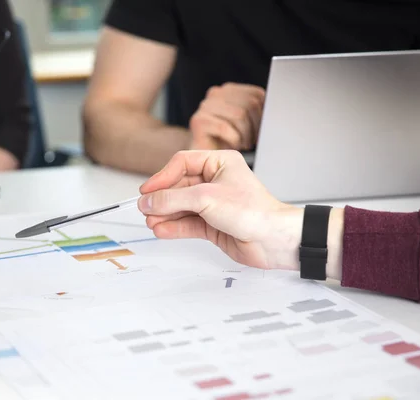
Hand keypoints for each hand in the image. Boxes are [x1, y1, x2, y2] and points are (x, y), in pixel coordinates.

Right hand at [138, 150, 302, 270]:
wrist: (273, 240)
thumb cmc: (254, 211)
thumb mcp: (206, 199)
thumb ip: (173, 199)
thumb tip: (149, 201)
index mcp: (219, 163)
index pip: (182, 164)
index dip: (162, 176)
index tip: (148, 191)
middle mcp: (216, 182)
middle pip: (179, 187)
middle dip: (162, 199)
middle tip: (145, 208)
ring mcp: (214, 204)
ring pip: (181, 207)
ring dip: (165, 215)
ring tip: (151, 222)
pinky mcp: (213, 224)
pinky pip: (187, 223)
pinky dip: (174, 227)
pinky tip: (162, 230)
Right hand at [189, 83, 264, 150]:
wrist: (201, 156)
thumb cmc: (225, 141)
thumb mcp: (245, 122)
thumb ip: (256, 112)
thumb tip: (274, 111)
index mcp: (229, 90)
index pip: (257, 94)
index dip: (264, 115)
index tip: (262, 130)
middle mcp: (216, 94)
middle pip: (250, 104)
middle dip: (256, 126)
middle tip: (253, 141)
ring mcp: (205, 106)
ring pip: (239, 115)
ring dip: (246, 135)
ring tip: (244, 144)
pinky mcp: (198, 121)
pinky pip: (225, 128)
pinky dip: (234, 140)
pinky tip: (233, 146)